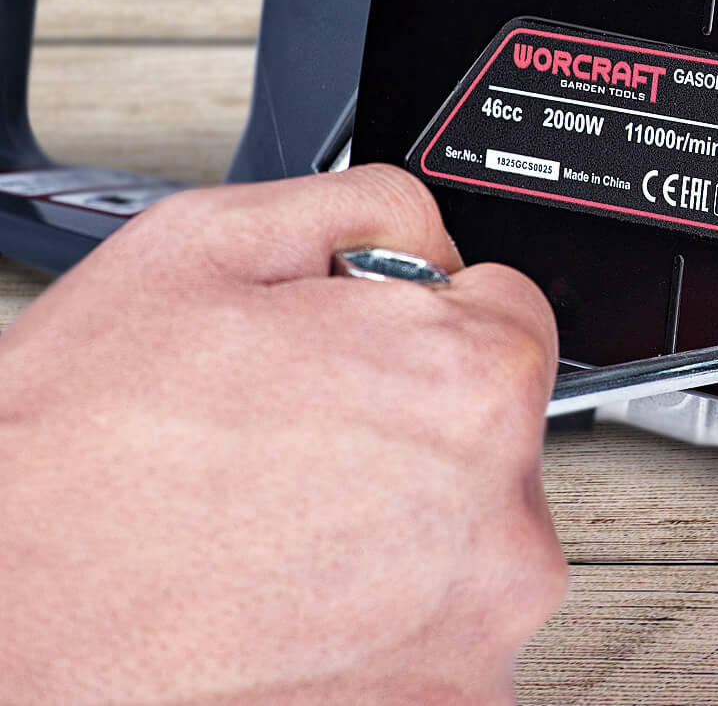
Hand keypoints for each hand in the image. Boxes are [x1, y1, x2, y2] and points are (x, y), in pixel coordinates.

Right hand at [0, 166, 563, 704]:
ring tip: (260, 549)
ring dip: (383, 545)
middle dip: (399, 437)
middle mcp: (506, 524)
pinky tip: (274, 622)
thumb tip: (430, 236)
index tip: (349, 365)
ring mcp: (477, 640)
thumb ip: (364, 212)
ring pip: (459, 553)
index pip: (504, 318)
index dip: (409, 328)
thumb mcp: (198, 249)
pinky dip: (369, 639)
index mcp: (473, 388)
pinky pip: (428, 650)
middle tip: (278, 461)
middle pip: (486, 443)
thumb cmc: (66, 471)